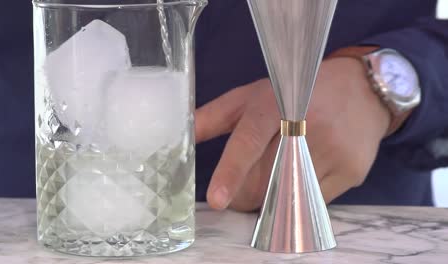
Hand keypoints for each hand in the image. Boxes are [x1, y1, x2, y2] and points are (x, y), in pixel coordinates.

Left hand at [196, 57, 390, 211]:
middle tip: (238, 189)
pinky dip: (297, 197)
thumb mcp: (253, 95)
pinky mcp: (351, 171)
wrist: (360, 90)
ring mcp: (333, 150)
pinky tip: (299, 175)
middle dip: (244, 194)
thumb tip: (182, 134)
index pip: (250, 140)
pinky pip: (313, 201)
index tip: (217, 199)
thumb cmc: (296, 93)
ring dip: (271, 198)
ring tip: (272, 177)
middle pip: (266, 180)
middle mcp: (308, 126)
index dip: (232, 171)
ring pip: (288, 196)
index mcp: (276, 104)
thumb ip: (215, 116)